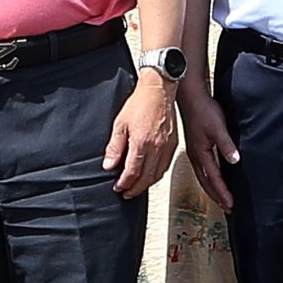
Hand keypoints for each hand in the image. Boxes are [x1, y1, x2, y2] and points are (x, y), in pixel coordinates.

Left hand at [102, 71, 177, 199]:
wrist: (159, 90)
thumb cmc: (140, 103)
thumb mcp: (120, 124)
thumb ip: (115, 147)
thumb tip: (109, 165)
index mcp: (142, 144)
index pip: (132, 172)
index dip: (124, 183)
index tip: (118, 187)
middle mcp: (157, 148)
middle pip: (146, 178)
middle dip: (135, 189)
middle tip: (126, 193)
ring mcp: (167, 147)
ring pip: (157, 174)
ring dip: (146, 184)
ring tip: (137, 186)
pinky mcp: (173, 144)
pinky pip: (165, 165)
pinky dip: (157, 174)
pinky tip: (150, 174)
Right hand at [175, 79, 238, 214]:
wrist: (190, 97)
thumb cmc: (202, 110)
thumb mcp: (218, 127)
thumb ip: (226, 145)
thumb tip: (235, 161)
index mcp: (200, 154)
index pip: (214, 179)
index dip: (223, 193)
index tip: (230, 204)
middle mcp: (195, 156)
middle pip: (206, 182)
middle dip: (216, 196)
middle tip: (227, 207)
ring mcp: (194, 152)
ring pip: (202, 177)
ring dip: (212, 189)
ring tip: (220, 198)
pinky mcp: (195, 146)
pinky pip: (201, 168)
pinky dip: (208, 178)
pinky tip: (212, 177)